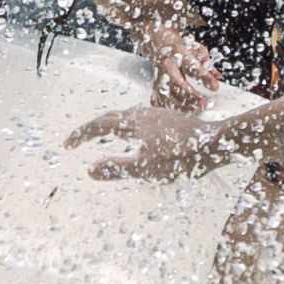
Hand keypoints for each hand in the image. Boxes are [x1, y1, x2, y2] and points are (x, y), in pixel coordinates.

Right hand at [72, 99, 230, 181]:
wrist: (216, 143)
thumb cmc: (181, 158)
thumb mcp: (145, 169)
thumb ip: (116, 169)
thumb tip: (89, 170)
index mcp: (133, 123)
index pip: (99, 125)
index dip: (81, 135)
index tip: (67, 145)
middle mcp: (143, 113)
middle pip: (110, 117)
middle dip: (92, 128)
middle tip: (78, 141)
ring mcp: (158, 114)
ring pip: (126, 116)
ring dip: (110, 125)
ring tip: (104, 136)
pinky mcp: (170, 119)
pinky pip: (139, 118)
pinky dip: (127, 126)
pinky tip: (137, 136)